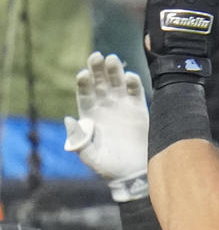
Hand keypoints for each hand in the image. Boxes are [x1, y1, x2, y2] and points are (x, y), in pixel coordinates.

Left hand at [65, 52, 149, 201]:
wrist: (133, 174)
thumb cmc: (108, 167)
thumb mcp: (89, 155)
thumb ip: (78, 139)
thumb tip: (67, 119)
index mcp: (90, 116)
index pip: (84, 93)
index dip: (84, 83)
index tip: (83, 74)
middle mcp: (105, 107)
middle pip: (99, 83)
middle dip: (97, 69)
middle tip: (97, 56)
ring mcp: (122, 107)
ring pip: (117, 83)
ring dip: (114, 70)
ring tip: (112, 60)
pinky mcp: (139, 110)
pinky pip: (136, 92)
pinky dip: (133, 82)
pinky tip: (129, 77)